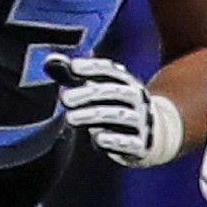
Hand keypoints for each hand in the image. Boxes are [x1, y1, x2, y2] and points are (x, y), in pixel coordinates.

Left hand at [49, 52, 182, 168]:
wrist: (157, 135)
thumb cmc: (117, 108)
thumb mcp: (101, 90)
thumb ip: (74, 77)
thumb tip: (50, 61)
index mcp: (127, 82)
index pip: (111, 70)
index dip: (93, 67)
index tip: (73, 67)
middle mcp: (137, 99)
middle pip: (114, 92)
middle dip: (88, 93)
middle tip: (64, 99)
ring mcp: (141, 122)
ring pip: (119, 115)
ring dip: (94, 115)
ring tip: (70, 119)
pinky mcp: (142, 145)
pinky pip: (130, 142)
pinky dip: (114, 140)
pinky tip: (98, 140)